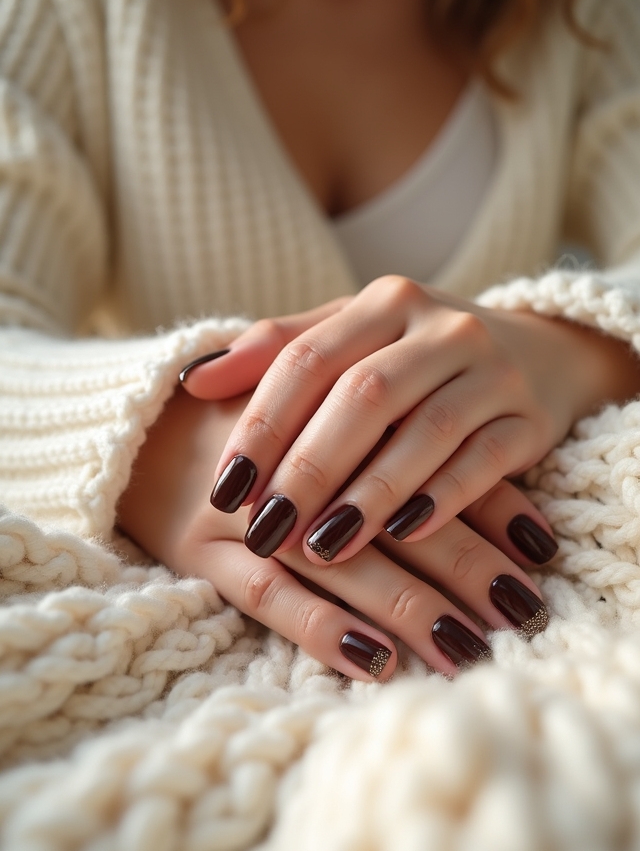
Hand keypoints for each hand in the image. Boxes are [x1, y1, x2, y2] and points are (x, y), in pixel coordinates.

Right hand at [117, 386, 549, 681]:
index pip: (420, 460)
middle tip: (521, 611)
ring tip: (469, 647)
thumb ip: (376, 423)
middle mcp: (289, 463)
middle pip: (393, 519)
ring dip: (410, 607)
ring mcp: (241, 511)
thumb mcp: (303, 399)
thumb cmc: (239, 415)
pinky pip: (268, 597)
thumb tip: (465, 472)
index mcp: (324, 414)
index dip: (484, 505)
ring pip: (340, 565)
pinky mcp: (199, 552)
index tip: (537, 550)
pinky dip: (323, 630)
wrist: (136, 424)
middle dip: (463, 566)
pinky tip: (376, 663)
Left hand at [182, 275, 638, 564]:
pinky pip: (485, 460)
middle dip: (309, 468)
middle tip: (265, 531)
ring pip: (426, 431)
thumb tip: (193, 380)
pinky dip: (443, 498)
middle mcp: (441, 326)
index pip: (307, 359)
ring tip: (322, 548)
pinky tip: (403, 535)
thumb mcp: (353, 335)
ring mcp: (492, 369)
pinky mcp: (531, 417)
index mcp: (384, 303)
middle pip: (363, 395)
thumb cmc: (418, 352)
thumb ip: (278, 350)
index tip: (224, 490)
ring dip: (369, 494)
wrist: (541, 350)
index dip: (261, 425)